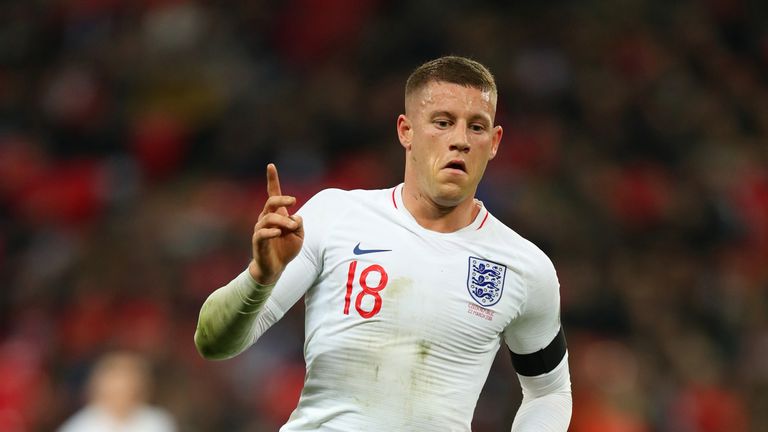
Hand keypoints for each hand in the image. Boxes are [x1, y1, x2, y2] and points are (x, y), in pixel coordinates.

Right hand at [248, 163, 303, 284]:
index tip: (271, 165)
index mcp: (277, 214)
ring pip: (269, 217)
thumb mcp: (299, 236)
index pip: (273, 194)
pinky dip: (271, 231)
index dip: (272, 180)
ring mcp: (261, 229)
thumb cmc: (286, 250)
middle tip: (294, 201)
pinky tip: (279, 233)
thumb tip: (295, 217)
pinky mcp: (258, 241)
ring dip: (283, 220)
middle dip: (282, 199)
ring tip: (292, 228)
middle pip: (271, 202)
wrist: (275, 268)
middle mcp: (266, 218)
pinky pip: (262, 233)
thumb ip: (300, 225)